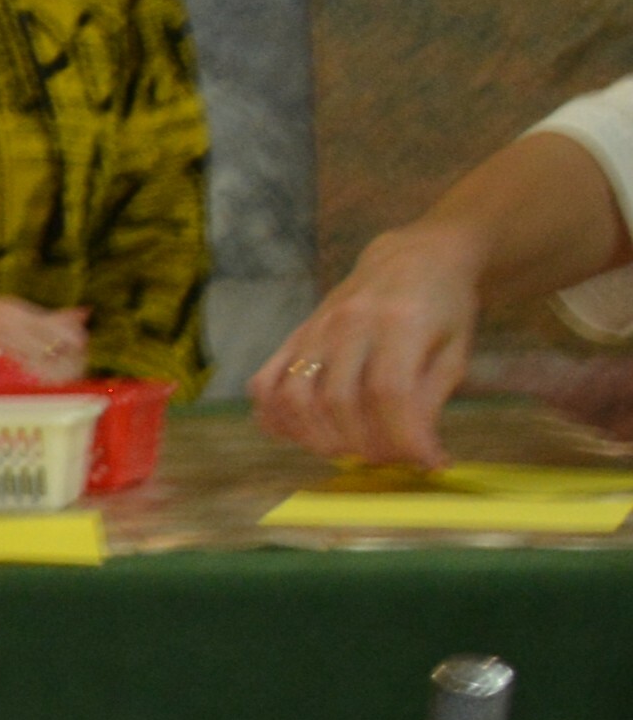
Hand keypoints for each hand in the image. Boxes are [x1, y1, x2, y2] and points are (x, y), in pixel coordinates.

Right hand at [257, 224, 485, 470]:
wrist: (413, 258)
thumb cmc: (444, 307)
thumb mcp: (455, 352)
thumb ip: (431, 400)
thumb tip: (418, 455)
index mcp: (400, 323)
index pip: (389, 393)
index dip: (403, 437)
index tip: (425, 462)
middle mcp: (348, 324)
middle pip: (338, 401)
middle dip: (364, 445)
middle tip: (389, 460)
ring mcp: (314, 329)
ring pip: (296, 397)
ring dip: (318, 439)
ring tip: (348, 451)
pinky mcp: (294, 336)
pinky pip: (265, 382)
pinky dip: (275, 417)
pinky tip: (301, 434)